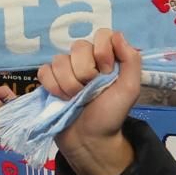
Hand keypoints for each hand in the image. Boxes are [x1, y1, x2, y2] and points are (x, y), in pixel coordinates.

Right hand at [38, 28, 142, 174]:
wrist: (89, 140)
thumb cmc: (111, 115)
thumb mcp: (129, 89)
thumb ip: (131, 60)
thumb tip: (117, 35)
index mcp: (107, 57)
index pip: (101, 35)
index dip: (102, 53)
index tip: (106, 73)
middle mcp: (86, 59)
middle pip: (78, 47)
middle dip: (84, 73)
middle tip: (90, 91)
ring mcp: (66, 70)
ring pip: (59, 60)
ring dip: (69, 84)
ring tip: (76, 99)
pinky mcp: (49, 81)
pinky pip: (44, 71)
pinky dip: (53, 87)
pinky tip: (62, 99)